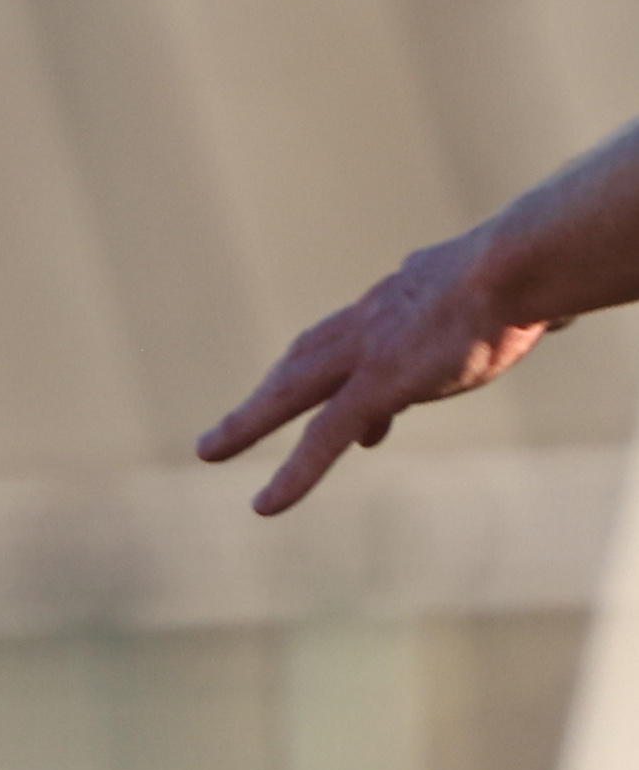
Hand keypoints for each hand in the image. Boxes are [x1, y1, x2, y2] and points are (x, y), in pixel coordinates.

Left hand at [201, 226, 554, 512]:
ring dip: (248, 422)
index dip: (336, 357)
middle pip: (303, 358)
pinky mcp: (376, 386)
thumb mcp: (516, 292)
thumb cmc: (534, 269)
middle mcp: (371, 322)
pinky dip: (294, 472)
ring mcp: (367, 355)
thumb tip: (558, 316)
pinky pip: (323, 437)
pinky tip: (265, 505)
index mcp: (402, 299)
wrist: (519, 263)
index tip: (340, 391)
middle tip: (232, 420)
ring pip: (290, 394)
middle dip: (268, 389)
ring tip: (210, 449)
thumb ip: (519, 309)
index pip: (354, 333)